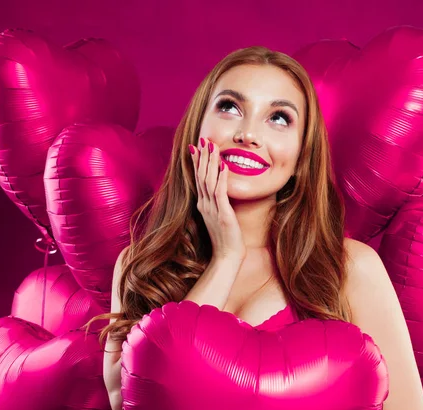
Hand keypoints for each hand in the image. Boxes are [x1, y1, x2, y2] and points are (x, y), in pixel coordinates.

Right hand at [190, 137, 245, 262]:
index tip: (196, 147)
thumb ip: (217, 204)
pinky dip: (221, 178)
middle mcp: (205, 205)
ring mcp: (212, 210)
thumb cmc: (225, 240)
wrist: (227, 257)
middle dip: (202, 157)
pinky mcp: (223, 215)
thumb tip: (218, 192)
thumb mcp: (219, 218)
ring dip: (210, 162)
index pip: (198, 179)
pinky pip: (220, 193)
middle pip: (201, 176)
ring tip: (211, 146)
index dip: (197, 162)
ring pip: (208, 181)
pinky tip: (223, 166)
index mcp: (203, 205)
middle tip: (202, 139)